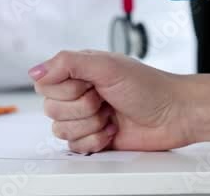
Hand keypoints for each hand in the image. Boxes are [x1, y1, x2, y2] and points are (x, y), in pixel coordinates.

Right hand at [30, 50, 193, 153]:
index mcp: (80, 71)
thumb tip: (35, 71)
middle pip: (51, 109)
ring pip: (61, 130)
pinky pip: (74, 147)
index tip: (90, 84)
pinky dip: (95, 140)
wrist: (174, 115)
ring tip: (111, 115)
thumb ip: (68, 63)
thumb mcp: (108, 66)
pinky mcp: (93, 138)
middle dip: (82, 108)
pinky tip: (112, 131)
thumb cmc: (149, 87)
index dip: (66, 89)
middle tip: (105, 100)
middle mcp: (80, 93)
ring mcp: (86, 117)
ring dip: (90, 124)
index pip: (45, 84)